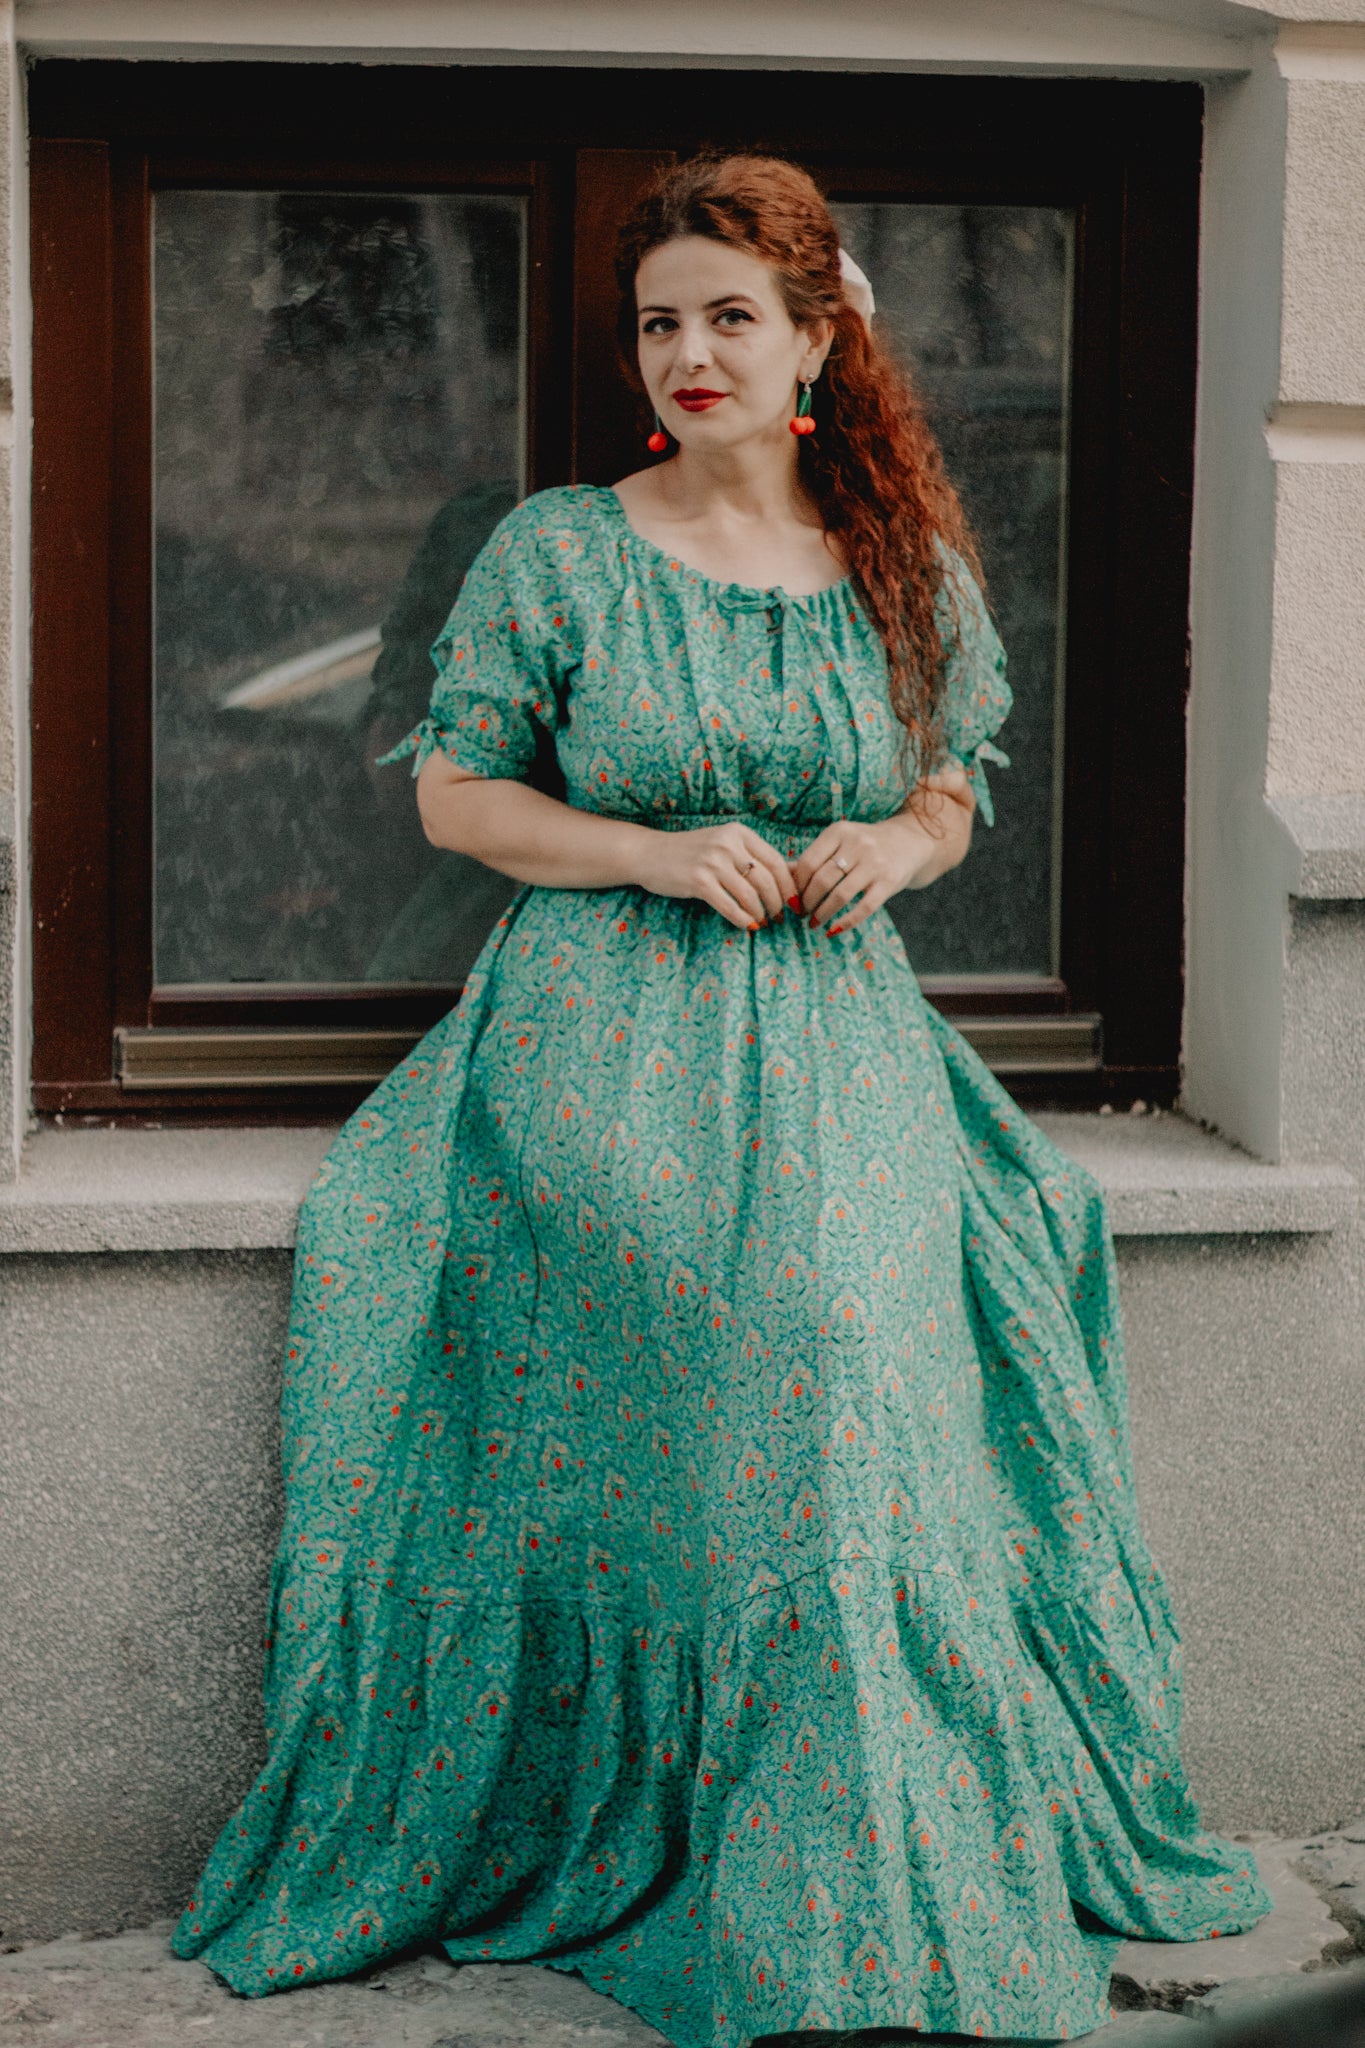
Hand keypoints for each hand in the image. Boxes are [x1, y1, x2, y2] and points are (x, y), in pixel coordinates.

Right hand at [637, 821, 798, 931]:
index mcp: (739, 832)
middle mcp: (727, 844)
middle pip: (767, 880)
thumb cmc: (692, 852)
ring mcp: (712, 862)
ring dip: (760, 913)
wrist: (649, 853)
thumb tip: (796, 873)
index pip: (776, 861)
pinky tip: (747, 925)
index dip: (790, 885)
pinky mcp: (698, 881)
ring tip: (762, 921)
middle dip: (778, 903)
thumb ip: (754, 857)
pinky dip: (742, 919)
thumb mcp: (725, 845)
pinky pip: (730, 906)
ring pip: (750, 895)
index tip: (795, 902)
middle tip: (780, 917)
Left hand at [792, 769, 974, 934]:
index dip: (796, 886)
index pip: (808, 862)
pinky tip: (833, 930)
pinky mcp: (889, 882)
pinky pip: (864, 907)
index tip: (792, 900)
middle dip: (807, 902)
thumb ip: (813, 858)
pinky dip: (846, 922)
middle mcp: (857, 844)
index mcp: (839, 831)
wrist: (909, 842)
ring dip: (822, 913)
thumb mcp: (839, 843)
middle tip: (801, 914)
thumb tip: (782, 877)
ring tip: (814, 923)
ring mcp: (875, 863)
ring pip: (840, 895)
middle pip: (821, 880)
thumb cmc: (864, 846)